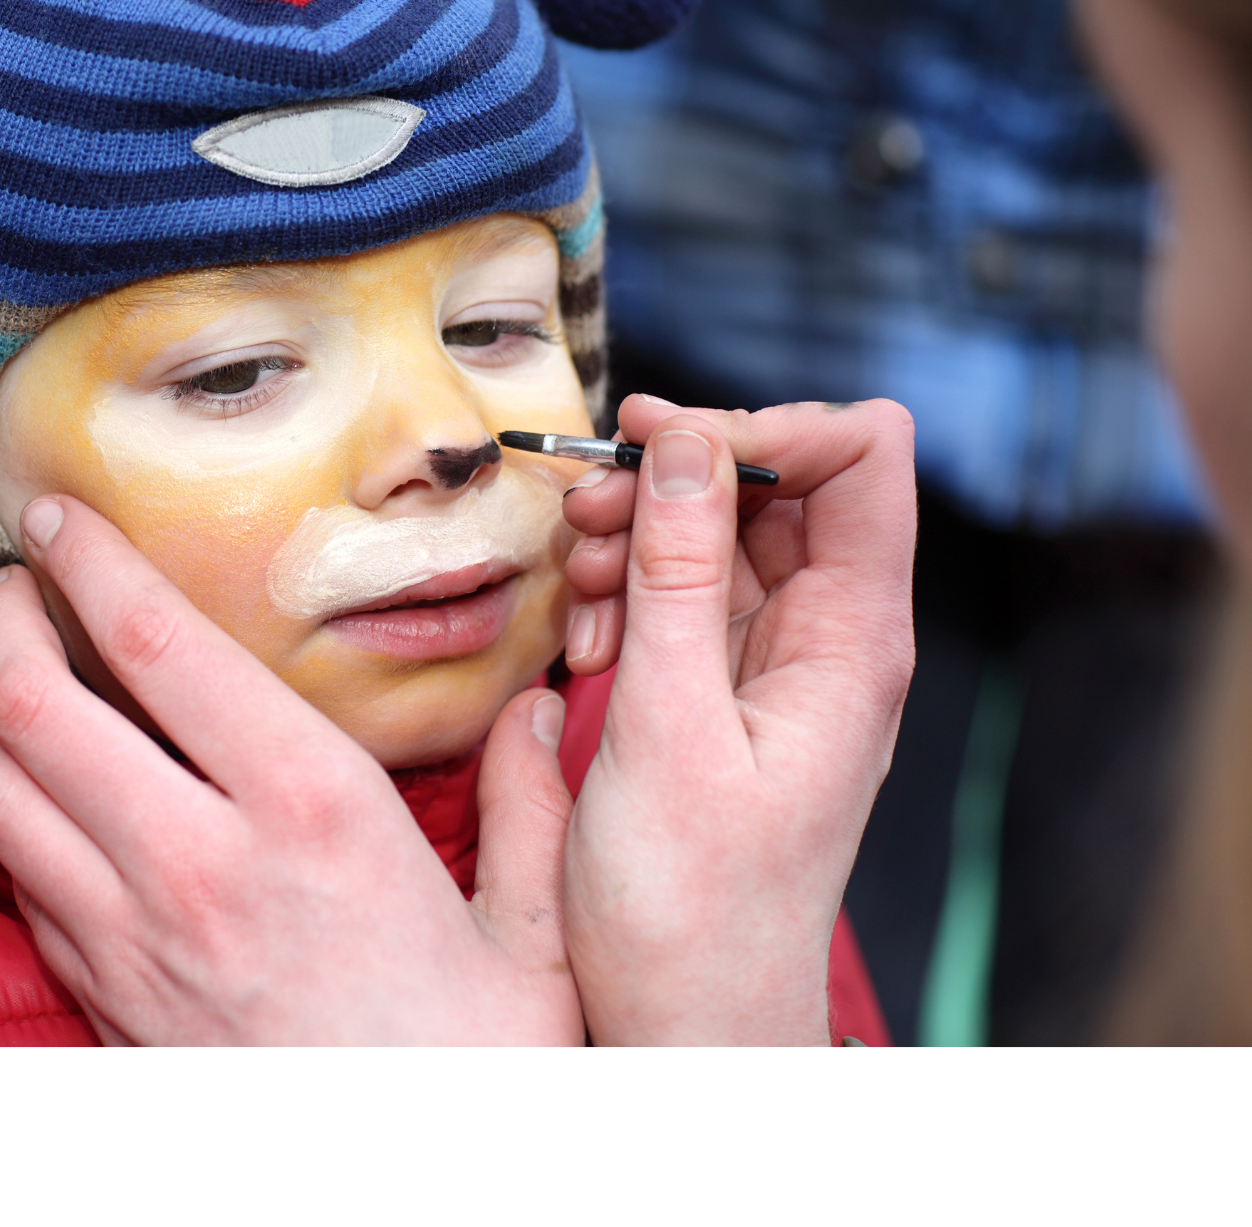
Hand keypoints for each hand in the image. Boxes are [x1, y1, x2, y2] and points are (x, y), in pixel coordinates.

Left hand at [0, 496, 583, 1044]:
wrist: (408, 1206)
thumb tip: (538, 715)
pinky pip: (19, 884)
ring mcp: (133, 941)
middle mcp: (198, 863)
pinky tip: (45, 797)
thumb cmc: (477, 1075)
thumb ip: (531, 810)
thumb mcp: (538, 940)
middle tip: (12, 584)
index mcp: (310, 812)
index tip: (57, 515)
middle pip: (38, 708)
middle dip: (3, 624)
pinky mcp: (104, 1003)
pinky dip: (10, 819)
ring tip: (11, 676)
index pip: (160, 647)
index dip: (89, 563)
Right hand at [557, 396, 915, 1043]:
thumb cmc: (692, 907)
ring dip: (635, 538)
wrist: (685, 1016)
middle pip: (774, 480)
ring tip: (581, 597)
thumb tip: (688, 441)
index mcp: (853, 640)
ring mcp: (775, 659)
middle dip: (674, 479)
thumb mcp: (668, 727)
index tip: (662, 448)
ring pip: (716, 530)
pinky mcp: (724, 684)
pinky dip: (627, 592)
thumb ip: (681, 574)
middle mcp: (828, 635)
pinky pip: (681, 591)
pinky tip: (588, 642)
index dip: (769, 427)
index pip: (864, 456)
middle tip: (585, 514)